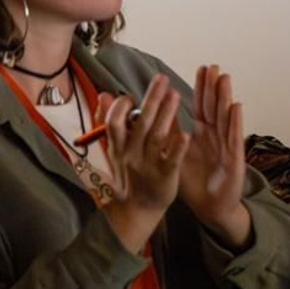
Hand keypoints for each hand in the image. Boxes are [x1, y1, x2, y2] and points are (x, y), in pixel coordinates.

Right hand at [96, 75, 188, 251]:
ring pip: (157, 137)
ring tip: (175, 95)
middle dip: (151, 99)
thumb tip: (103, 94)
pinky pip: (171, 160)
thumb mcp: (113, 149)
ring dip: (166, 115)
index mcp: (119, 146)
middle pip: (141, 123)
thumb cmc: (128, 174)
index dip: (121, 107)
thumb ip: (108, 121)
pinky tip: (186, 134)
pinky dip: (178, 148)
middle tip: (163, 79)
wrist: (136, 210)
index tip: (131, 96)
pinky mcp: (165, 176)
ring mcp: (149, 165)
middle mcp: (132, 154)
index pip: (114, 122)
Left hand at [178, 65, 251, 247]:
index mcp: (203, 134)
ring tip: (224, 78)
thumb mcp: (177, 155)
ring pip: (225, 117)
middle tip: (212, 66)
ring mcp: (227, 146)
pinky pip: (234, 138)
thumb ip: (169, 136)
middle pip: (215, 107)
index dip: (202, 88)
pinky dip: (235, 122)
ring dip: (225, 97)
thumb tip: (153, 115)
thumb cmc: (195, 182)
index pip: (202, 106)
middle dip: (213, 86)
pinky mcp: (235, 159)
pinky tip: (236, 107)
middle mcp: (216, 136)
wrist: (210, 207)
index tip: (201, 69)